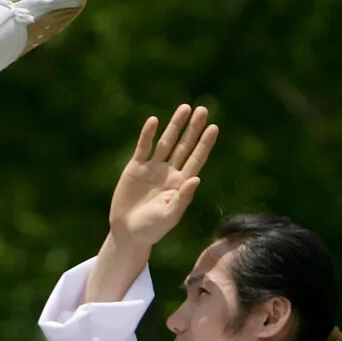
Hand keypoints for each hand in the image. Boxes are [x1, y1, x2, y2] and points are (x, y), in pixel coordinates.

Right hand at [109, 104, 217, 246]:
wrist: (127, 232)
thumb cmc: (152, 228)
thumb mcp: (170, 216)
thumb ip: (183, 198)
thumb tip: (196, 178)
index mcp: (181, 184)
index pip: (196, 159)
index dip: (205, 144)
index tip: (214, 128)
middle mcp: (170, 173)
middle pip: (184, 146)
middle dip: (193, 128)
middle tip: (203, 110)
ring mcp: (153, 169)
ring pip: (166, 142)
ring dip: (175, 126)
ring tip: (185, 108)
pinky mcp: (136, 168)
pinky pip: (143, 147)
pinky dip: (148, 134)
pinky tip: (154, 121)